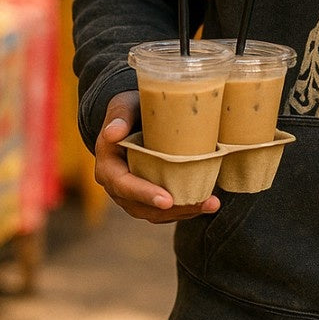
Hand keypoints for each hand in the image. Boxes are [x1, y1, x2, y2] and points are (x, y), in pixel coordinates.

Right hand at [94, 92, 219, 223]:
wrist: (135, 117)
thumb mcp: (123, 106)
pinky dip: (184, 209)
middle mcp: (117, 186)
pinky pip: (164, 210)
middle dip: (172, 209)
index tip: (167, 200)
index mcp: (108, 166)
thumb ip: (119, 117)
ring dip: (183, 211)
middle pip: (141, 206)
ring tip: (210, 204)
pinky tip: (206, 203)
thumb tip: (112, 134)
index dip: (145, 194)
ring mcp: (132, 195)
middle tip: (201, 203)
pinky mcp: (148, 196)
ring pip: (155, 213)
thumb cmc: (130, 109)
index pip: (124, 185)